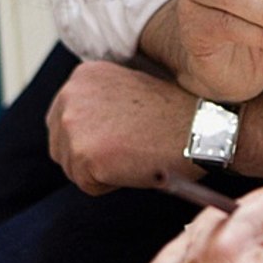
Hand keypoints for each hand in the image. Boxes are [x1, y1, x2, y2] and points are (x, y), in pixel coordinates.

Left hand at [46, 60, 196, 194]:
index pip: (62, 122)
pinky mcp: (85, 155)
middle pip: (60, 146)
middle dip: (88, 158)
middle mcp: (70, 95)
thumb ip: (98, 103)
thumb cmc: (175, 112)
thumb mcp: (127, 88)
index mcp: (81, 77)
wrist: (202, 125)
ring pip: (72, 168)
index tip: (116, 141)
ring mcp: (75, 125)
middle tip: (126, 154)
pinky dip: (111, 185)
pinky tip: (134, 167)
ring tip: (133, 156)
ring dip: (100, 172)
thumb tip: (84, 132)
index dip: (90, 139)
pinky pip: (88, 185)